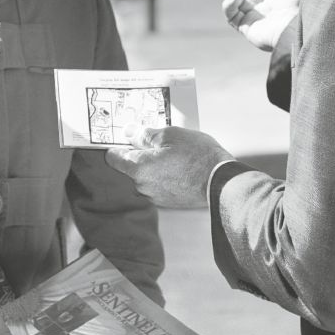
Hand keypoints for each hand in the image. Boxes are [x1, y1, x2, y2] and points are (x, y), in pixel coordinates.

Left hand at [105, 126, 233, 207]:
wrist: (221, 182)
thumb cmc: (196, 156)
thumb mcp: (169, 135)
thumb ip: (144, 135)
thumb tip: (128, 132)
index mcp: (138, 169)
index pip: (113, 158)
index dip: (118, 144)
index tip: (127, 137)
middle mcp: (143, 187)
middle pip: (130, 166)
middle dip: (140, 154)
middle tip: (158, 141)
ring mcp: (155, 197)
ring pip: (145, 175)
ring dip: (153, 165)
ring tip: (174, 154)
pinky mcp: (168, 202)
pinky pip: (158, 184)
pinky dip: (164, 175)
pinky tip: (179, 167)